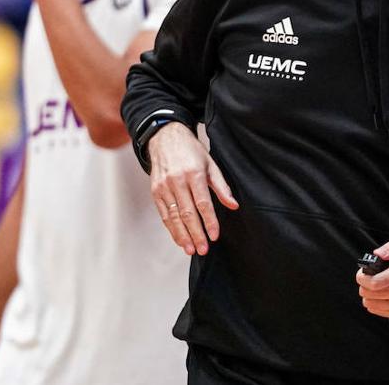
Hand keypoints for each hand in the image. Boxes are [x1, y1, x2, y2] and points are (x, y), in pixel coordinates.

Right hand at [148, 122, 238, 255]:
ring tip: (191, 250)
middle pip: (187, 213)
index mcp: (194, 173)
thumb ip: (222, 186)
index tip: (215, 236)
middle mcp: (177, 181)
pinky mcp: (155, 191)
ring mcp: (164, 187)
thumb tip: (233, 205)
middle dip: (196, 234)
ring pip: (173, 216)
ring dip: (182, 235)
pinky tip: (179, 239)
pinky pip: (163, 214)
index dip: (209, 221)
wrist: (165, 138)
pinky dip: (171, 228)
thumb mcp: (211, 164)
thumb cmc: (191, 151)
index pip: (203, 203)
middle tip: (203, 249)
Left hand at [356, 240, 388, 317]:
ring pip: (373, 305)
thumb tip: (377, 254)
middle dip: (363, 285)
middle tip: (368, 278)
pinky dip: (376, 305)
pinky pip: (382, 312)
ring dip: (368, 296)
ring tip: (374, 286)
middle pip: (370, 295)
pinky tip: (379, 296)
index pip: (372, 283)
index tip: (362, 273)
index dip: (361, 278)